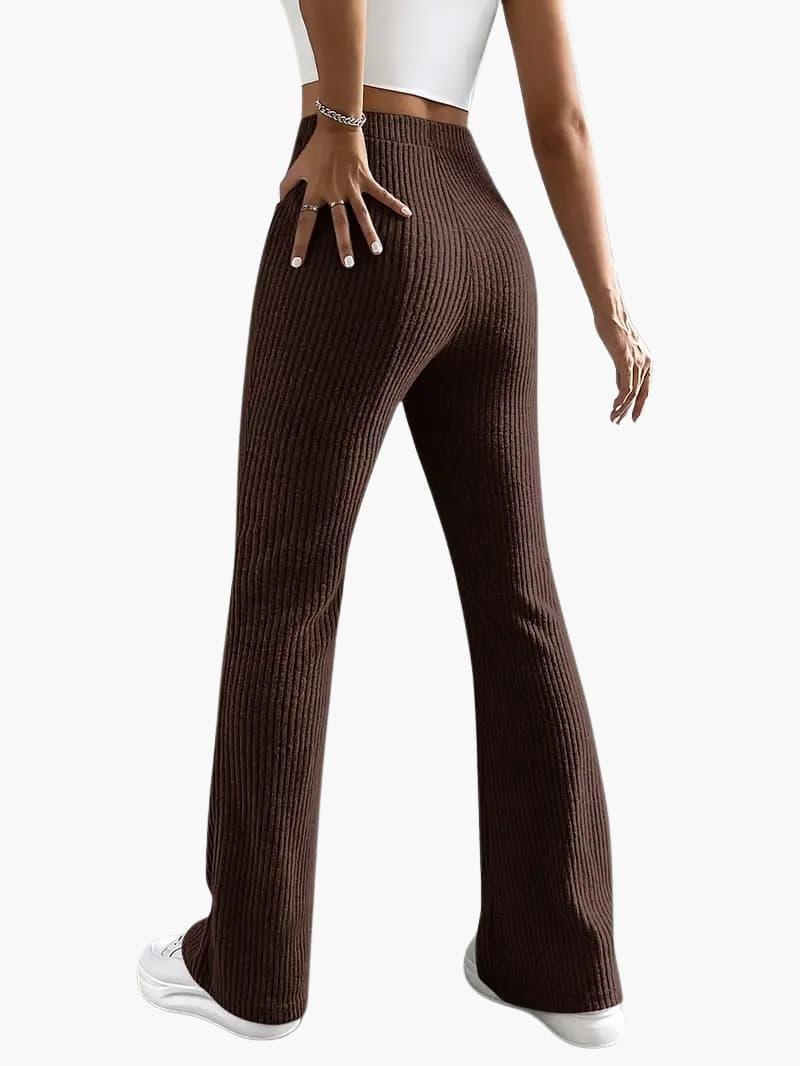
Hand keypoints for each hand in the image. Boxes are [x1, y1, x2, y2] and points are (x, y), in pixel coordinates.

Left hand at [279, 122, 411, 268]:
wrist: (336, 126)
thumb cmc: (316, 148)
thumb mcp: (297, 165)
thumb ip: (287, 185)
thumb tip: (278, 202)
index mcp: (315, 191)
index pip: (305, 222)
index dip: (300, 243)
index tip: (297, 263)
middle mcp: (333, 192)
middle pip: (339, 223)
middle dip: (343, 244)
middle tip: (348, 264)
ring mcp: (351, 186)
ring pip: (361, 214)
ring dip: (369, 233)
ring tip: (376, 251)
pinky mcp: (365, 178)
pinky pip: (381, 194)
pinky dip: (394, 203)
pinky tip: (406, 214)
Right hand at [593, 290, 651, 422]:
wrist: (611, 313)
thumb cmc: (614, 329)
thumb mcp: (621, 353)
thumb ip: (624, 370)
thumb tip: (622, 387)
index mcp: (647, 361)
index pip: (646, 388)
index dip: (640, 405)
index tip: (633, 417)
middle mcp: (645, 362)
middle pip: (641, 394)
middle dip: (631, 410)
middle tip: (621, 422)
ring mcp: (637, 362)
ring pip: (633, 393)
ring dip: (622, 409)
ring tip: (613, 419)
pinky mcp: (626, 361)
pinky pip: (626, 387)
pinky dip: (620, 401)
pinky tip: (614, 407)